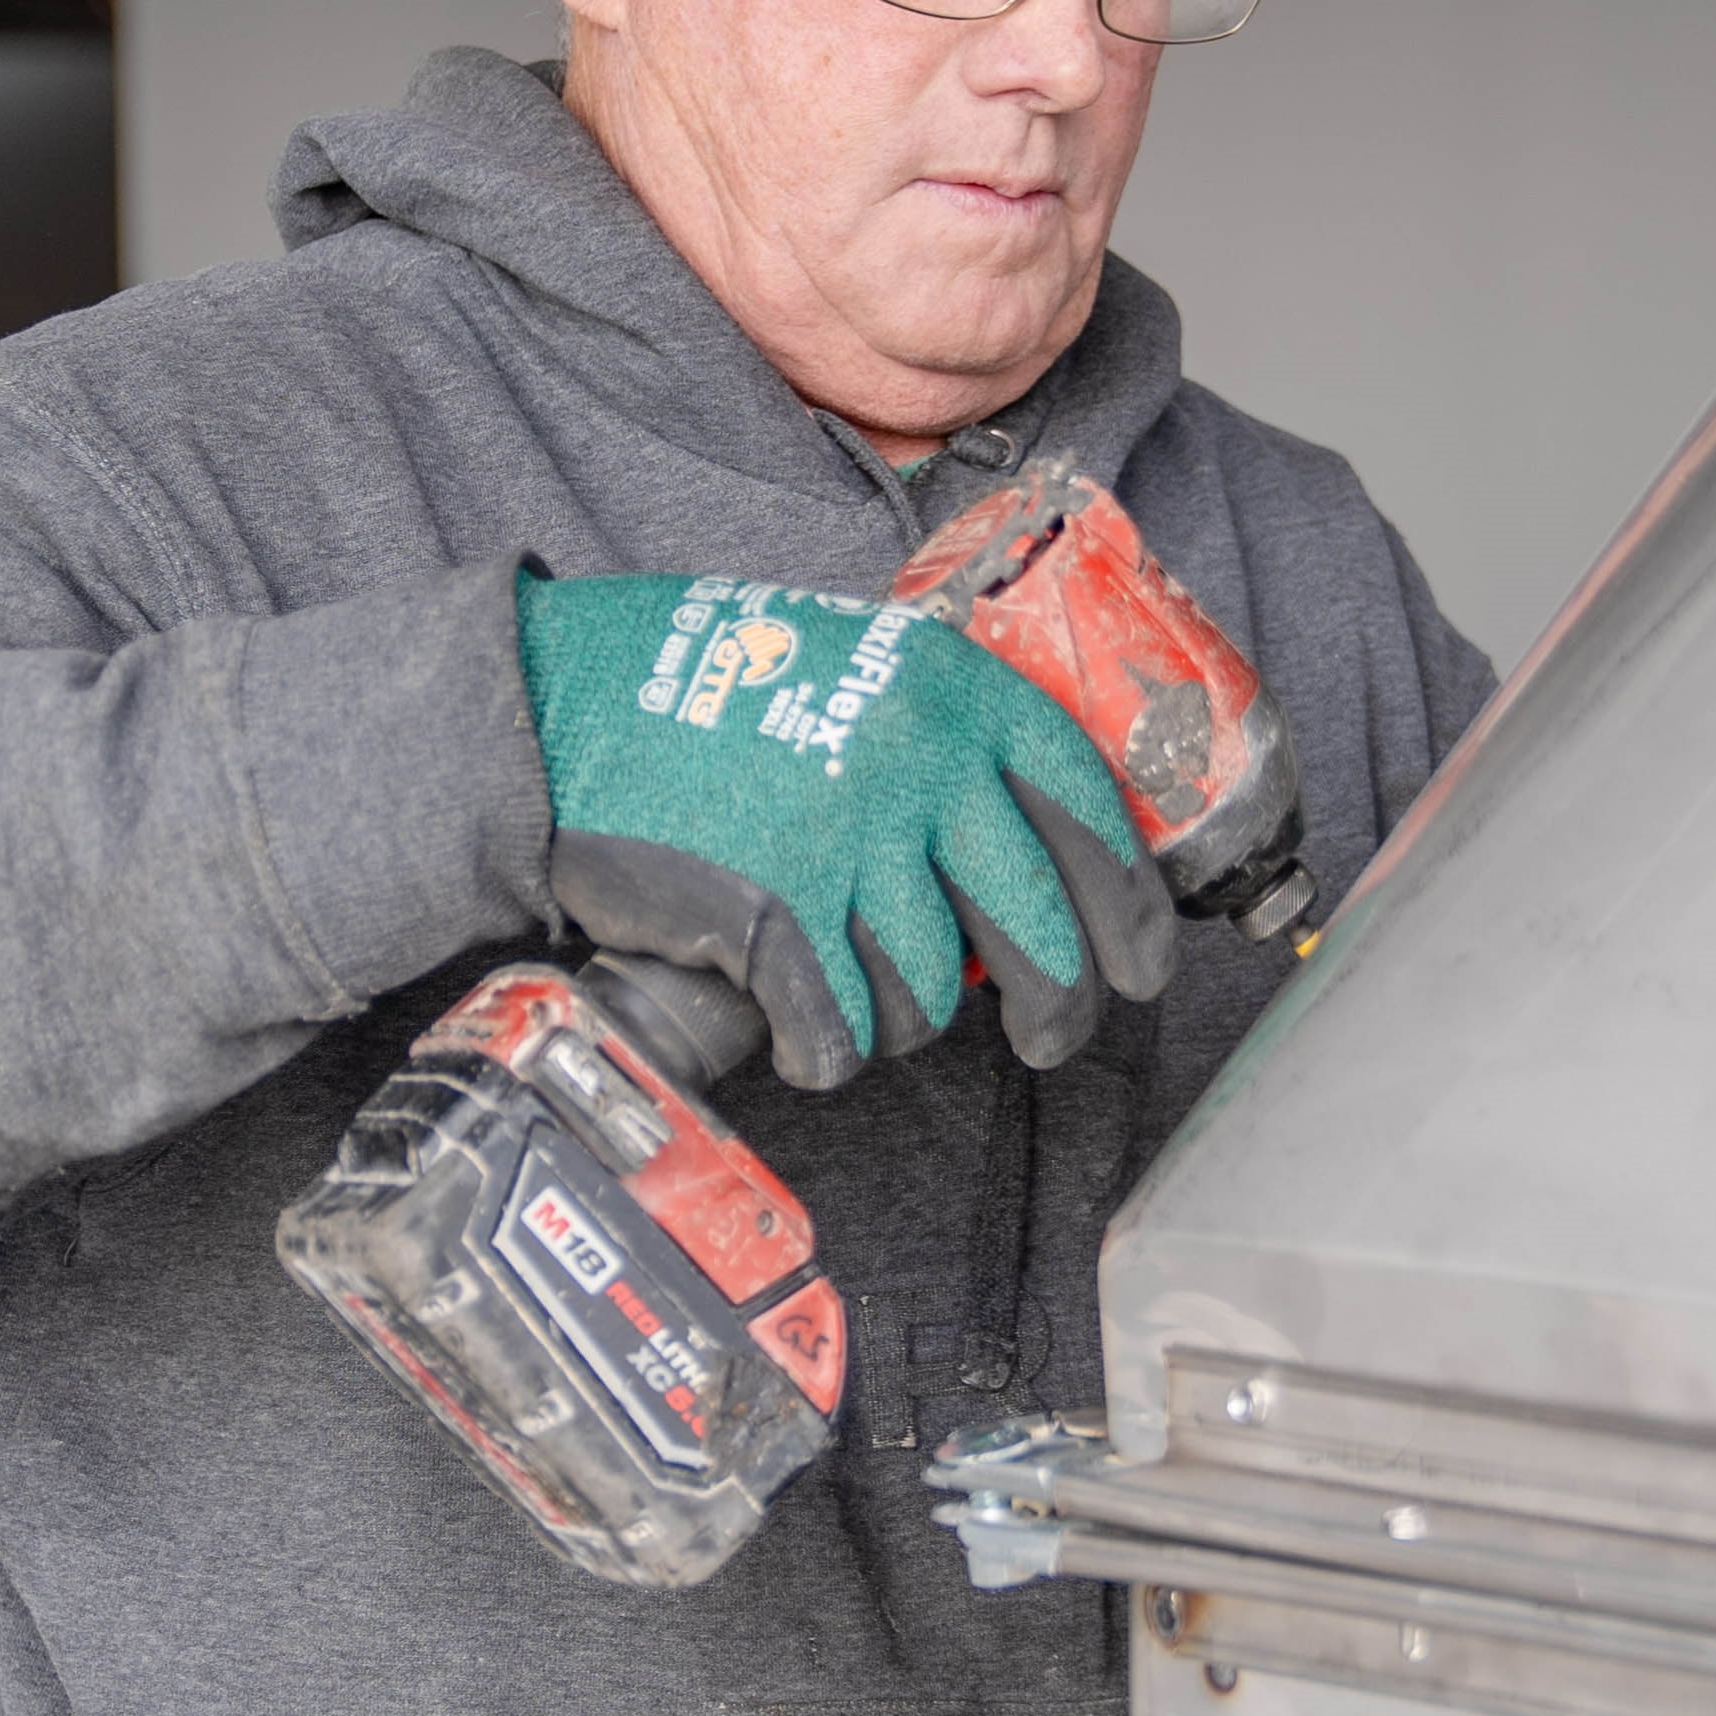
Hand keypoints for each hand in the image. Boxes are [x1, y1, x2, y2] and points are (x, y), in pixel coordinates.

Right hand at [517, 572, 1175, 1088]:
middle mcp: (917, 762)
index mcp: (956, 692)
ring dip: (900, 1016)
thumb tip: (1049, 855)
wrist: (571, 702)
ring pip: (932, 992)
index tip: (1144, 966)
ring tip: (857, 988)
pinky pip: (839, 1031)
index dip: (1133, 908)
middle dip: (1058, 1006)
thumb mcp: (866, 666)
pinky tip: (802, 1027)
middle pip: (1038, 928)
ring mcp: (847, 838)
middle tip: (1050, 1040)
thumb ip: (953, 740)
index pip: (1090, 815)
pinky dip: (823, 1049)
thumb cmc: (724, 688)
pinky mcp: (773, 911)